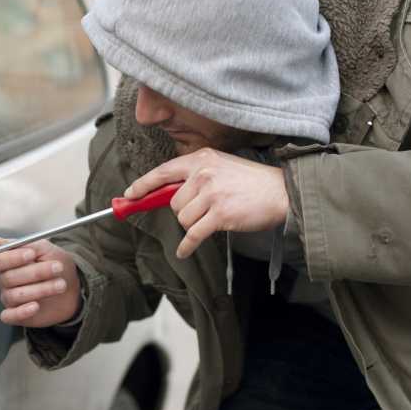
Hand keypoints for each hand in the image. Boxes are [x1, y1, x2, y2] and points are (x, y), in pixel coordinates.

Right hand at [0, 237, 81, 327]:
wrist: (73, 287)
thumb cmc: (56, 266)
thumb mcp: (46, 249)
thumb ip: (25, 244)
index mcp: (7, 262)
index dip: (12, 258)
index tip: (31, 255)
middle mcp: (5, 280)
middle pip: (8, 278)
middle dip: (35, 273)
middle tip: (56, 268)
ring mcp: (10, 298)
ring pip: (13, 295)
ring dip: (39, 290)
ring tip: (60, 285)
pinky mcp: (16, 314)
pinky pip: (8, 316)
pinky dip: (21, 312)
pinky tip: (35, 306)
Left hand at [124, 148, 288, 257]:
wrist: (280, 192)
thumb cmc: (251, 182)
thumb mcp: (221, 167)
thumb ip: (196, 175)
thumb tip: (167, 194)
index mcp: (201, 159)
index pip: (163, 171)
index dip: (143, 184)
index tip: (130, 194)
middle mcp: (203, 173)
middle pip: (173, 202)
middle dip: (183, 212)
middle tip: (204, 211)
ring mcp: (211, 194)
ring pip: (182, 219)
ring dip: (193, 225)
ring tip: (213, 219)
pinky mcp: (220, 215)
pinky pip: (193, 235)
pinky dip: (187, 246)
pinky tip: (184, 250)